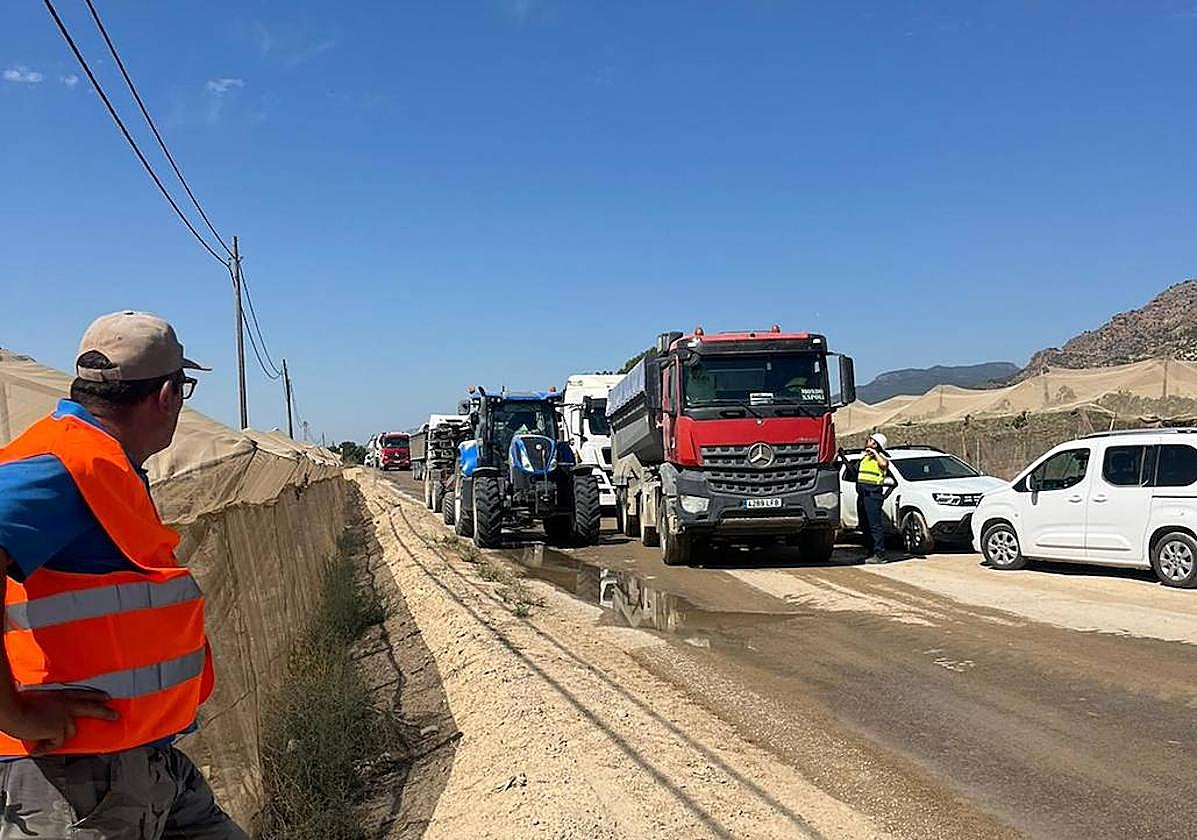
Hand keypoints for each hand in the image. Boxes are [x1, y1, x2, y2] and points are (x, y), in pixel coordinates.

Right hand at [2, 690, 117, 753]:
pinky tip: (37, 747)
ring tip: (40, 737)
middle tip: (116, 716)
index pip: (83, 694)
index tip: (106, 698)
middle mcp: (67, 704)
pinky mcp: (60, 729)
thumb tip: (50, 718)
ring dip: (56, 737)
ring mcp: (65, 717)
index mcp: (61, 695)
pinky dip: (46, 747)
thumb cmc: (19, 704)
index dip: (95, 696)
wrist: (13, 711)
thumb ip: (50, 706)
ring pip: (69, 732)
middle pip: (92, 708)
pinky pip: (56, 743)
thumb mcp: (39, 699)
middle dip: (105, 713)